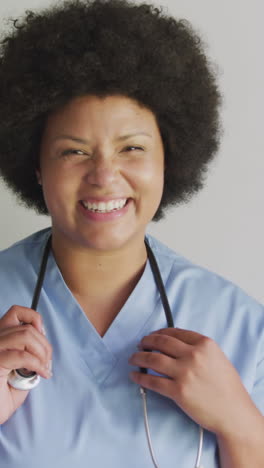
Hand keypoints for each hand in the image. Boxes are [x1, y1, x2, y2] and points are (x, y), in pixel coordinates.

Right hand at [0, 306, 52, 424]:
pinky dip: (37, 364)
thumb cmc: (0, 400)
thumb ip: (27, 355)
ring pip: (25, 334)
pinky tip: (42, 374)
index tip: (42, 338)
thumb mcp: (19, 373)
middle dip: (45, 344)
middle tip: (47, 363)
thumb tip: (42, 345)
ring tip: (43, 367)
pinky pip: (22, 356)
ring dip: (41, 352)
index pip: (16, 312)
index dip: (35, 320)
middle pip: (27, 326)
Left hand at [128, 327, 254, 436]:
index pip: (175, 332)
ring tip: (132, 358)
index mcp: (204, 344)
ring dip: (138, 357)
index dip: (159, 333)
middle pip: (161, 343)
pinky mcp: (178, 391)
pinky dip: (140, 378)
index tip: (152, 336)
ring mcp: (185, 373)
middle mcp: (193, 355)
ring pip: (152, 359)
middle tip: (140, 345)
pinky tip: (134, 376)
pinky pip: (152, 381)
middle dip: (146, 342)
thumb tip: (174, 343)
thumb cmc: (227, 387)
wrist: (233, 413)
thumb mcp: (217, 358)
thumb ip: (199, 348)